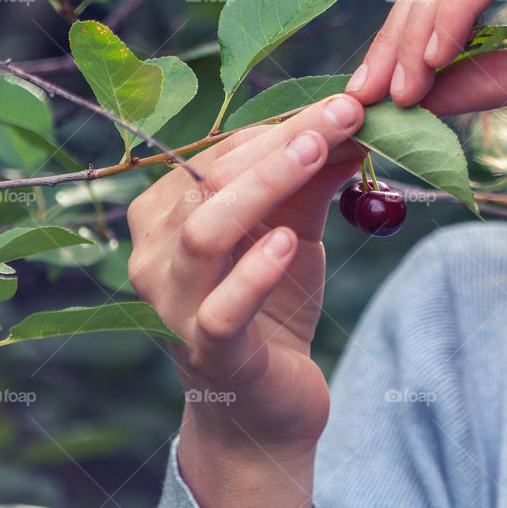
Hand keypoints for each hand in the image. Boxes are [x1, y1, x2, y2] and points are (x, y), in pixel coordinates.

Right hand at [128, 94, 362, 455]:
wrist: (265, 403)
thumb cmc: (272, 306)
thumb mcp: (295, 230)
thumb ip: (314, 182)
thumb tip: (351, 125)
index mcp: (167, 213)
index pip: (219, 155)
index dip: (281, 126)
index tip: (343, 104)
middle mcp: (155, 253)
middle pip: (209, 181)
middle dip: (280, 143)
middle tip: (342, 116)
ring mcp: (172, 305)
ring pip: (203, 233)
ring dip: (263, 187)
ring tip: (317, 155)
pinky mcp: (207, 352)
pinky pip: (220, 309)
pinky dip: (254, 272)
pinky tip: (287, 243)